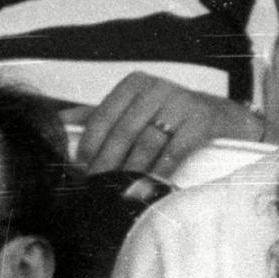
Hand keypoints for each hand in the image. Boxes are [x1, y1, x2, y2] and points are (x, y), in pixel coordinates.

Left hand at [76, 73, 261, 178]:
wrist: (220, 119)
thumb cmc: (166, 118)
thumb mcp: (132, 111)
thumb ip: (96, 116)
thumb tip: (58, 124)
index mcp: (133, 85)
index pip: (103, 117)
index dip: (90, 147)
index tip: (81, 171)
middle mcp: (156, 88)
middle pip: (124, 132)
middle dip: (108, 164)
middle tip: (97, 189)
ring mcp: (181, 101)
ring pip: (147, 142)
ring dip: (132, 172)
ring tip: (120, 192)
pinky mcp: (202, 118)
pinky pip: (176, 149)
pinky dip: (161, 171)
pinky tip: (150, 188)